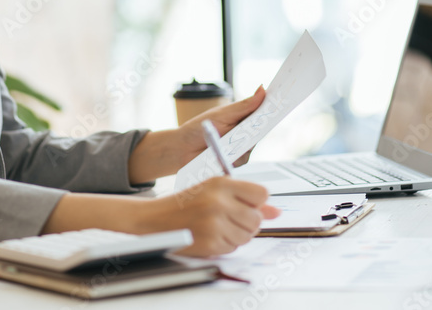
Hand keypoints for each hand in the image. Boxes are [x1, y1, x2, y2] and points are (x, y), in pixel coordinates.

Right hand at [141, 176, 279, 256]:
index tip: (245, 204)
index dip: (255, 202)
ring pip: (248, 235)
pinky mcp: (211, 243)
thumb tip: (276, 212)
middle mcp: (219, 202)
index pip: (261, 193)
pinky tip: (210, 235)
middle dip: (247, 222)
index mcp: (221, 183)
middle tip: (228, 218)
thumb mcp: (214, 191)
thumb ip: (246, 199)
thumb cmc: (187, 203)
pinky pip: (234, 247)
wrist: (156, 220)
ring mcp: (215, 224)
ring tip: (217, 226)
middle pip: (257, 219)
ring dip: (236, 234)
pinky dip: (225, 244)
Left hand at [175, 85, 265, 166]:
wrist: (181, 150)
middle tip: (257, 120)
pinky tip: (223, 151)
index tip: (279, 101)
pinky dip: (234, 154)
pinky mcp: (236, 162)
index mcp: (242, 117)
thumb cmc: (198, 129)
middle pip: (260, 130)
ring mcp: (241, 148)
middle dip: (259, 126)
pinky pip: (242, 158)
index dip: (272, 108)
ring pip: (252, 146)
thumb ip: (244, 105)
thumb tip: (262, 89)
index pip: (262, 113)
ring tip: (227, 139)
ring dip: (241, 142)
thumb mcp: (222, 114)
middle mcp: (244, 133)